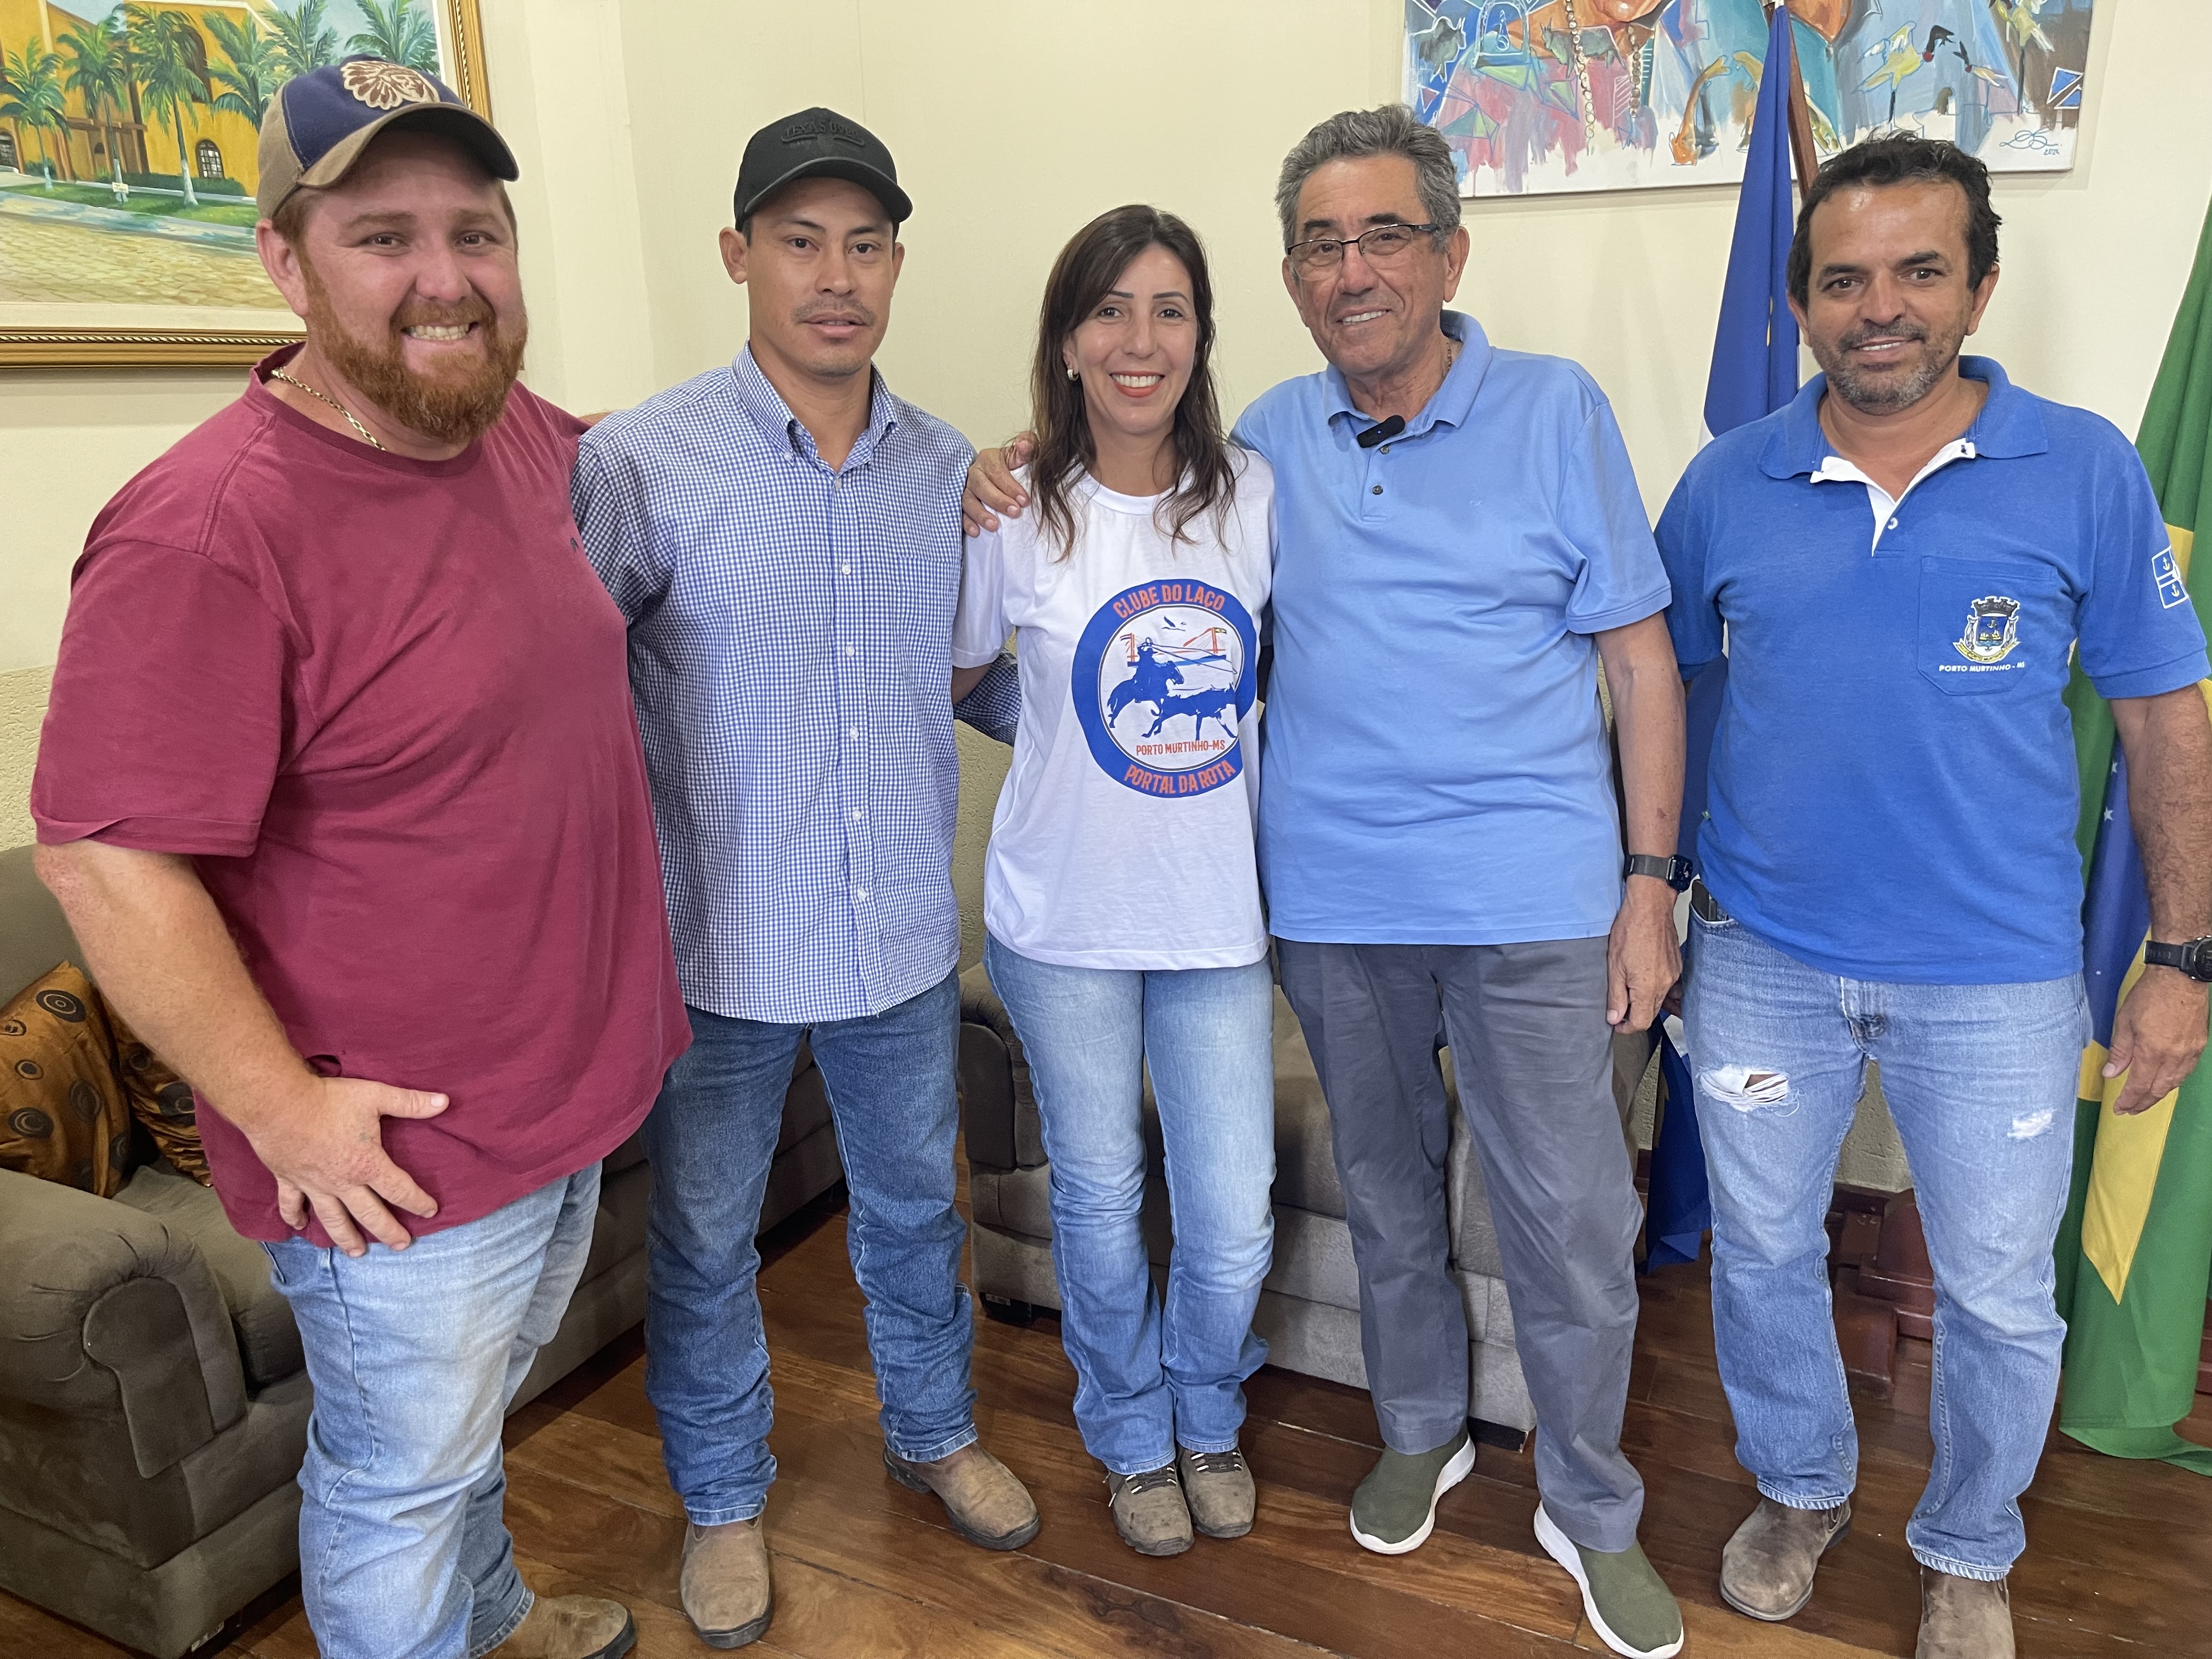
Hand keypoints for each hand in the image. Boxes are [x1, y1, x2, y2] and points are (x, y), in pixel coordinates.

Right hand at [237, 1075, 449, 1254]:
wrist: (279, 1104)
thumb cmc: (329, 1100)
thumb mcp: (376, 1096)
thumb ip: (410, 1102)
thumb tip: (444, 1103)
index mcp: (367, 1164)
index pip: (399, 1189)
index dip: (418, 1201)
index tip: (430, 1211)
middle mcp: (342, 1182)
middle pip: (369, 1214)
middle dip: (388, 1231)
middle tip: (402, 1245)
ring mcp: (314, 1185)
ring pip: (333, 1218)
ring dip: (346, 1237)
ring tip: (357, 1253)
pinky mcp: (288, 1180)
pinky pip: (291, 1204)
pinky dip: (294, 1216)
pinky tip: (299, 1227)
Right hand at [961, 435, 1033, 536]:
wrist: (1005, 476)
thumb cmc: (1015, 466)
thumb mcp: (1024, 454)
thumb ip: (1028, 445)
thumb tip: (1024, 445)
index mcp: (988, 459)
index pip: (996, 471)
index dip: (1009, 486)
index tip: (1024, 500)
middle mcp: (974, 473)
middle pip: (981, 486)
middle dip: (998, 500)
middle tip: (1014, 512)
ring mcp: (967, 490)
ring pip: (968, 501)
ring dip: (980, 514)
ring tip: (994, 526)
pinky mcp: (962, 505)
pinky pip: (961, 514)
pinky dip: (967, 523)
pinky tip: (976, 532)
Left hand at [1608, 879, 1680, 1032]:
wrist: (1650, 907)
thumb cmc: (1631, 929)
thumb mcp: (1614, 966)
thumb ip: (1615, 995)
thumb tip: (1614, 1017)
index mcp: (1648, 987)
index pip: (1641, 1021)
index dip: (1627, 1026)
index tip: (1617, 1023)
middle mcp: (1665, 984)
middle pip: (1652, 1012)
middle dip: (1635, 1014)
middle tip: (1618, 1008)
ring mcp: (1673, 974)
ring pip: (1660, 999)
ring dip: (1645, 1001)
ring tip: (1629, 991)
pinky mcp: (1677, 965)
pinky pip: (1667, 985)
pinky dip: (1654, 987)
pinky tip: (1642, 978)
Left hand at [2105, 968, 2209, 1115]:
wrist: (2179, 978)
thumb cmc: (2149, 996)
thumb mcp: (2125, 1021)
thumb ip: (2120, 1051)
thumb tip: (2111, 1073)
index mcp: (2153, 1052)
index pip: (2139, 1086)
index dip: (2129, 1100)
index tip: (2119, 1108)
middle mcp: (2174, 1057)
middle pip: (2158, 1089)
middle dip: (2143, 1103)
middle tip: (2130, 1110)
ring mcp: (2189, 1052)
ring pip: (2174, 1083)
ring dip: (2159, 1094)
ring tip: (2145, 1100)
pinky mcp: (2198, 1045)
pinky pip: (2185, 1071)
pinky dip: (2173, 1081)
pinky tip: (2165, 1082)